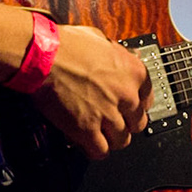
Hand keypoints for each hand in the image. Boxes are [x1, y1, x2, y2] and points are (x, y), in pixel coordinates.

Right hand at [31, 23, 150, 158]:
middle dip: (125, 124)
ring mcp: (108, 114)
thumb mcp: (102, 40)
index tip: (128, 108)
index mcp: (134, 72)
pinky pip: (100, 151)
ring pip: (122, 141)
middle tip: (112, 121)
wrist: (43, 55)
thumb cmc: (66, 44)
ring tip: (100, 135)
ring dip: (111, 139)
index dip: (136, 105)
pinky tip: (88, 144)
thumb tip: (123, 56)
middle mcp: (126, 95)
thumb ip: (117, 54)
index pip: (148, 100)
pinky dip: (95, 150)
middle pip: (138, 123)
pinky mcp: (87, 129)